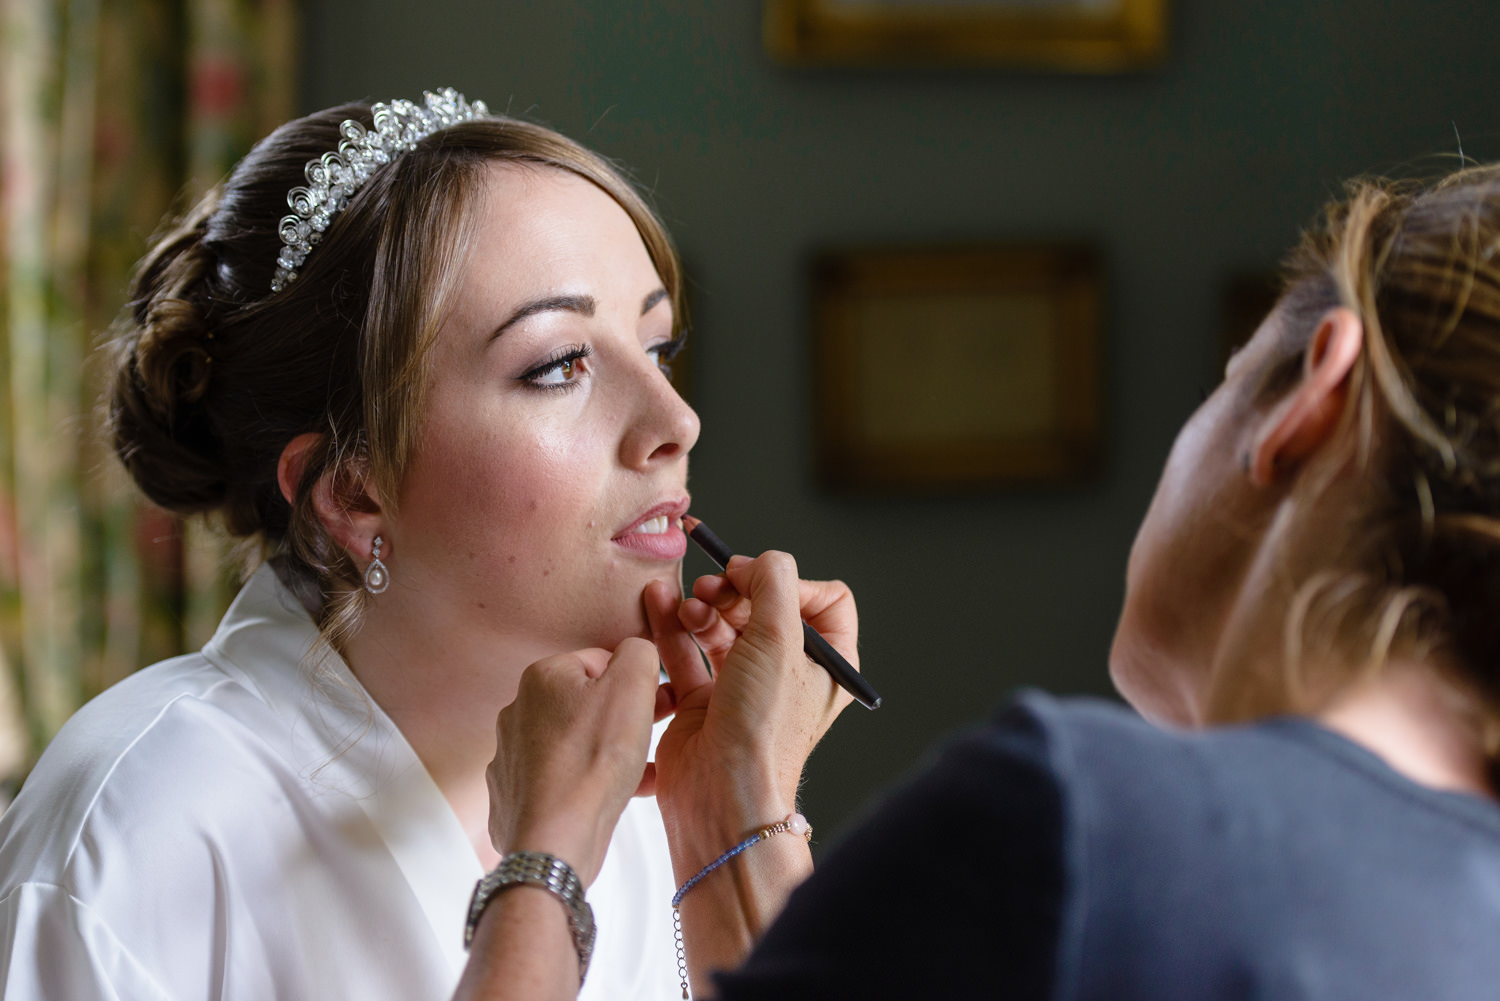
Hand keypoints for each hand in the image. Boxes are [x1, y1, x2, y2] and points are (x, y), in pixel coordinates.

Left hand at [484, 638, 659, 885]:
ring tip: (640, 771)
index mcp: (542, 677)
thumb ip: (638, 653)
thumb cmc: (594, 762)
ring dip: (608, 752)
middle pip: (585, 703)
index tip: (658, 705)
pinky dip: (587, 783)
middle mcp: (517, 710)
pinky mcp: (513, 793)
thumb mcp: (632, 688)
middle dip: (622, 717)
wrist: (555, 840)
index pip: (601, 661)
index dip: (636, 682)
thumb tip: (636, 651)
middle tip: (654, 735)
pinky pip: (560, 778)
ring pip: (575, 742)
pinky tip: (614, 797)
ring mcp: (511, 755)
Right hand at [644, 551, 858, 858]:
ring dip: (702, 606)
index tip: (757, 582)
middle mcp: (788, 676)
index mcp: (827, 664)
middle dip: (736, 591)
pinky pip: (687, 650)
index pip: (822, 599)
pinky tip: (659, 603)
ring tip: (687, 605)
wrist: (722, 792)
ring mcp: (744, 688)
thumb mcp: (780, 637)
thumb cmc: (763, 730)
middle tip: (716, 590)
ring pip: (723, 626)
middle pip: (764, 607)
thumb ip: (773, 581)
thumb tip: (757, 561)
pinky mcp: (703, 702)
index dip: (787, 582)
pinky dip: (673, 624)